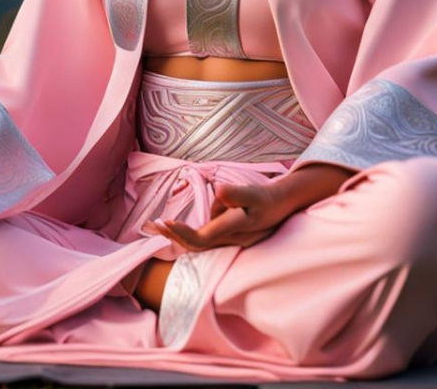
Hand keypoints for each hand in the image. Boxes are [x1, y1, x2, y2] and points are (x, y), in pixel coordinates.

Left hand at [143, 179, 290, 251]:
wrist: (283, 205)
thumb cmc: (266, 198)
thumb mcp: (255, 193)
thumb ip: (238, 194)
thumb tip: (219, 191)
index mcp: (235, 229)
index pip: (203, 238)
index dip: (183, 233)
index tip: (166, 222)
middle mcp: (231, 240)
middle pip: (197, 245)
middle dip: (175, 236)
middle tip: (154, 225)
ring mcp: (230, 241)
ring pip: (200, 243)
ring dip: (180, 235)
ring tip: (162, 225)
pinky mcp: (229, 237)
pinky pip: (205, 238)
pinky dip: (189, 233)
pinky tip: (178, 227)